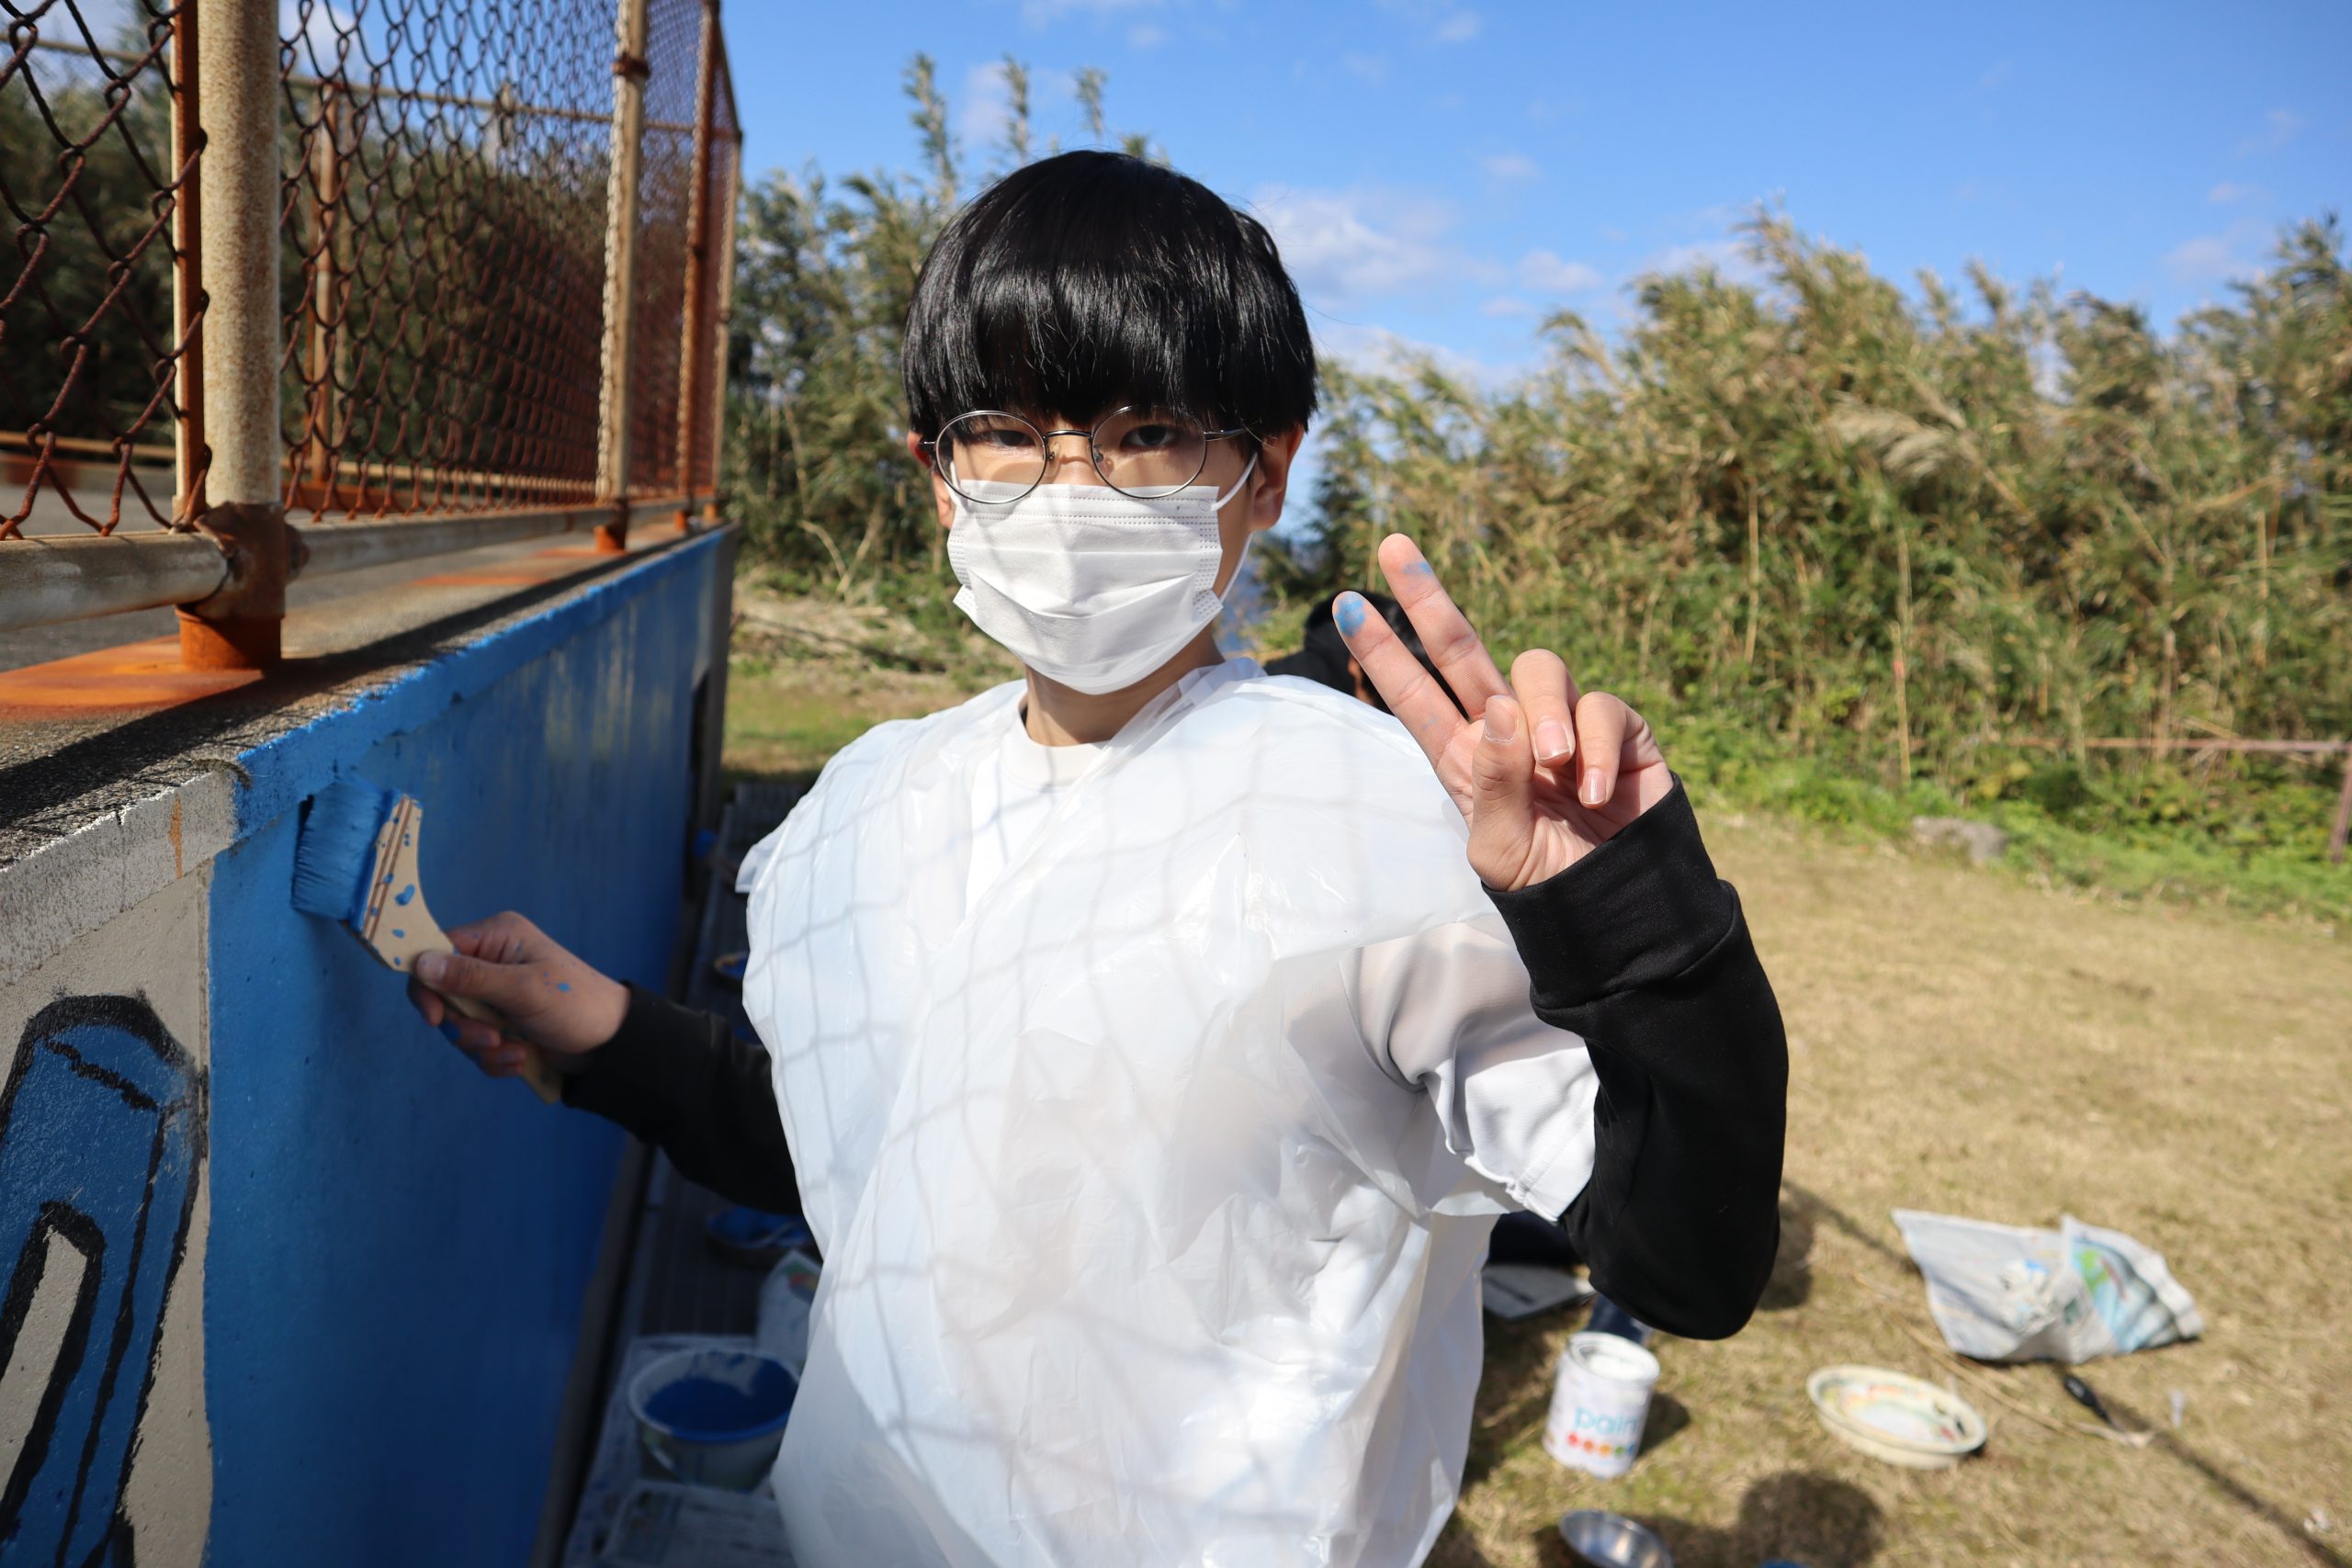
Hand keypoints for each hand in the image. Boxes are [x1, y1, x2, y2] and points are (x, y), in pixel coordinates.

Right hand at [405, 912, 629, 1081]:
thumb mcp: (522, 989)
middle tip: (491, 1038)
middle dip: (464, 1026)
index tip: (436, 1018)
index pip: (436, 951)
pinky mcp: (501, 1023)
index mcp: (496, 937)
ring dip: (482, 1046)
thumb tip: (420, 963)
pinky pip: (476, 1045)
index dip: (428, 985)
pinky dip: (495, 1058)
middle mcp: (492, 961)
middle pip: (443, 995)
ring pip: (458, 1025)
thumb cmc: (575, 1004)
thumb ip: (469, 978)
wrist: (610, 1044)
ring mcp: (496, 994)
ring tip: (515, 1050)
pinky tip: (521, 1058)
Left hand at [1334, 533, 1671, 890]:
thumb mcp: (1501, 849)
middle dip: (1427, 597)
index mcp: (1464, 758)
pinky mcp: (1616, 729)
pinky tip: (1593, 792)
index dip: (1381, 652)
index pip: (1414, 696)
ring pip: (1537, 667)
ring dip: (1542, 712)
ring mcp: (1561, 723)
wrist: (1622, 906)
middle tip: (1392, 547)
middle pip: (1461, 650)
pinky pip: (1600, 705)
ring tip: (1555, 766)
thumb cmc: (1550, 881)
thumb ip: (1494, 783)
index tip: (1344, 603)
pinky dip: (1595, 746)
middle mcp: (1506, 730)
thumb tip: (1497, 709)